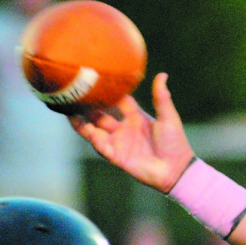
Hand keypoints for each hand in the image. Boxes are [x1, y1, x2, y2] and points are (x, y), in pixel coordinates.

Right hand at [69, 73, 194, 192]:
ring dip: (81, 123)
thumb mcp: (168, 117)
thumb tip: (163, 74)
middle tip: (74, 94)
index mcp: (135, 117)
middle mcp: (123, 128)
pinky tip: (89, 131)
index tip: (93, 78)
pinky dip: (94, 139)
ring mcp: (118, 142)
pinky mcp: (116, 156)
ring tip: (69, 112)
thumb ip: (162, 97)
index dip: (106, 91)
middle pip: (99, 114)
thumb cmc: (175, 143)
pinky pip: (100, 146)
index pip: (116, 100)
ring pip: (93, 130)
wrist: (176, 170)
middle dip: (86, 106)